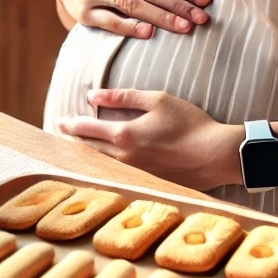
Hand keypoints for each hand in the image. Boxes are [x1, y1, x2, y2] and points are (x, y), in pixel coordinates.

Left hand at [55, 88, 241, 191]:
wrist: (217, 155)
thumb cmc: (190, 123)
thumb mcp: (157, 100)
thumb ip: (123, 97)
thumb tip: (93, 95)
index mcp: (124, 135)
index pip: (87, 129)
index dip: (70, 123)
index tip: (59, 120)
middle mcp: (125, 158)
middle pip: (90, 149)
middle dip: (75, 139)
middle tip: (64, 132)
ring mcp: (136, 173)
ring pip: (102, 163)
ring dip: (89, 153)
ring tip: (81, 145)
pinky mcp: (147, 182)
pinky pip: (119, 172)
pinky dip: (107, 164)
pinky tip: (107, 160)